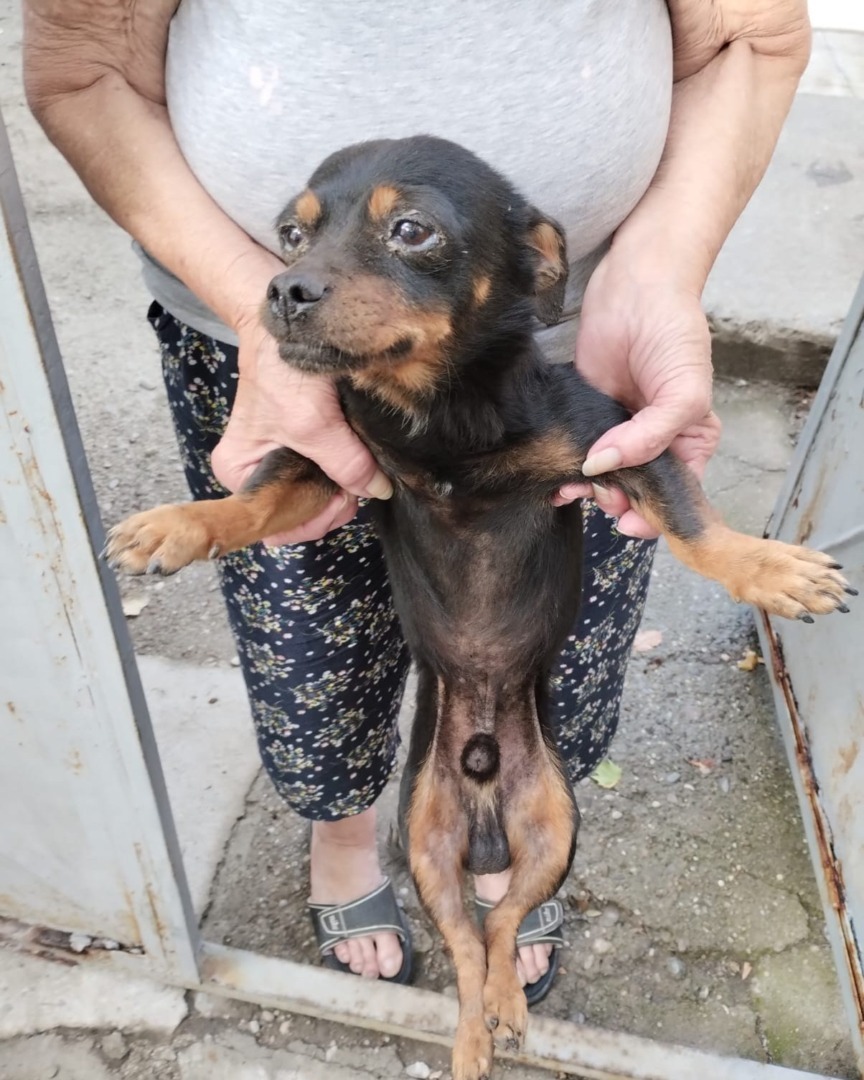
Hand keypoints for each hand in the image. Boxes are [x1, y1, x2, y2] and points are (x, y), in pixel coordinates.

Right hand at [211, 316, 391, 544]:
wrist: (289, 322)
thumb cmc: (283, 369)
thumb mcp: (313, 422)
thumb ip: (346, 463)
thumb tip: (377, 491)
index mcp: (237, 472)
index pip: (274, 523)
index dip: (313, 520)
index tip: (342, 502)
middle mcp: (253, 471)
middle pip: (298, 512)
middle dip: (330, 504)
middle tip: (358, 486)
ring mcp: (278, 459)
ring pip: (315, 495)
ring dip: (341, 489)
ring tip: (360, 471)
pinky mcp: (301, 445)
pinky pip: (324, 475)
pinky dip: (343, 473)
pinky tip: (357, 462)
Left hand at [556, 254, 720, 537]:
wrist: (637, 284)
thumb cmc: (674, 332)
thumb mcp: (683, 392)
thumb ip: (651, 437)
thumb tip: (605, 466)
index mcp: (688, 443)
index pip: (674, 495)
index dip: (653, 516)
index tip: (629, 524)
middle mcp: (653, 443)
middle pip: (634, 493)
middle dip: (617, 503)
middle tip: (601, 496)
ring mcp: (616, 431)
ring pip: (601, 479)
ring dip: (586, 491)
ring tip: (572, 488)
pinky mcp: (583, 415)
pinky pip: (573, 453)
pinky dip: (564, 470)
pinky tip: (555, 480)